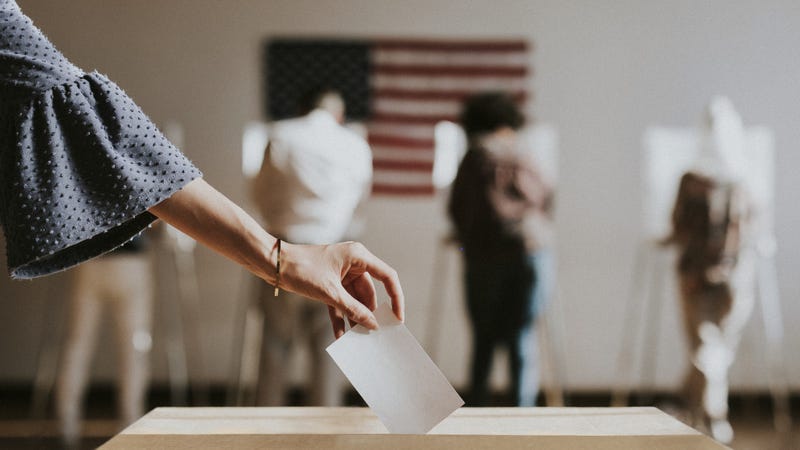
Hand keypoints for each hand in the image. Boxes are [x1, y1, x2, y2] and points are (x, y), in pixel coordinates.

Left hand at [278, 241, 403, 338]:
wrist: (273, 264)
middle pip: (370, 292)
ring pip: (355, 300)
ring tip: (358, 339)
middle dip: (370, 314)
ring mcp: (341, 274)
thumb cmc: (301, 269)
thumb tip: (372, 325)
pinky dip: (340, 317)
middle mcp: (353, 263)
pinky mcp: (330, 283)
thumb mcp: (330, 293)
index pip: (387, 277)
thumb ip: (353, 309)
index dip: (396, 298)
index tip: (397, 318)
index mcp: (358, 256)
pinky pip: (340, 302)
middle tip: (374, 334)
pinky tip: (340, 335)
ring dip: (354, 318)